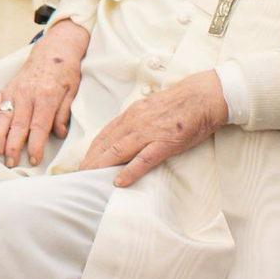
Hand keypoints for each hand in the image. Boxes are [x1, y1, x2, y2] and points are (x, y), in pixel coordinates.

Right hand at [0, 19, 89, 166]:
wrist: (53, 49)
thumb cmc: (66, 71)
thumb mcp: (72, 91)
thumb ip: (64, 113)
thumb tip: (59, 134)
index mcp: (46, 97)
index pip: (39, 126)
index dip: (35, 144)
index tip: (34, 159)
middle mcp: (27, 95)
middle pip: (18, 125)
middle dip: (14, 146)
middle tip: (11, 162)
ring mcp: (14, 91)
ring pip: (4, 116)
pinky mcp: (7, 88)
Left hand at [78, 70, 226, 185]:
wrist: (200, 97)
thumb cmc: (177, 105)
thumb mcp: (148, 108)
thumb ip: (135, 120)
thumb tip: (123, 133)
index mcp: (130, 115)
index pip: (104, 134)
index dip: (92, 149)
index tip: (83, 160)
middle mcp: (134, 123)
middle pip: (106, 144)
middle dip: (91, 160)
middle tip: (79, 173)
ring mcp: (149, 133)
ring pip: (118, 151)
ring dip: (101, 165)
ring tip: (89, 177)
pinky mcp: (165, 143)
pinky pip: (143, 160)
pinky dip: (130, 171)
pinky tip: (119, 181)